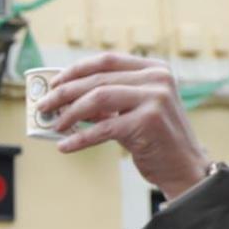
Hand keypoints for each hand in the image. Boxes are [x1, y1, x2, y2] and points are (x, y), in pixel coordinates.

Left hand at [40, 54, 211, 198]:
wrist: (185, 168)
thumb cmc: (156, 140)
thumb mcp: (135, 111)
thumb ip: (108, 101)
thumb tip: (66, 99)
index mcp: (155, 69)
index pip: (107, 60)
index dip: (76, 69)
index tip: (54, 81)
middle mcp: (157, 79)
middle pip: (98, 79)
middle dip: (64, 92)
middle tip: (43, 105)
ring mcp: (155, 98)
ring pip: (97, 98)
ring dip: (70, 113)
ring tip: (54, 125)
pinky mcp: (148, 122)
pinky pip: (103, 128)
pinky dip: (80, 138)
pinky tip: (65, 146)